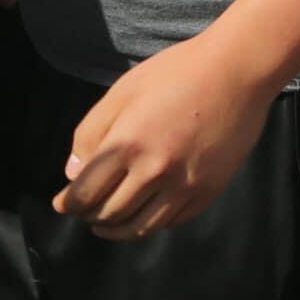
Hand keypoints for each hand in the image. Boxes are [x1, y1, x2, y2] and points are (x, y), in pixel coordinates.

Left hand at [57, 34, 280, 237]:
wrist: (237, 70)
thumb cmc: (176, 72)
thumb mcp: (123, 91)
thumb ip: (91, 132)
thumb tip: (74, 175)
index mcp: (127, 144)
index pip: (86, 193)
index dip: (69, 204)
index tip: (62, 204)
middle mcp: (154, 171)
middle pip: (110, 214)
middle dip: (90, 217)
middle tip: (84, 212)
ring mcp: (185, 185)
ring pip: (141, 226)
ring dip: (117, 230)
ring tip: (107, 224)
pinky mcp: (208, 190)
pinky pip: (172, 221)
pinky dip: (151, 223)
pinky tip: (143, 213)